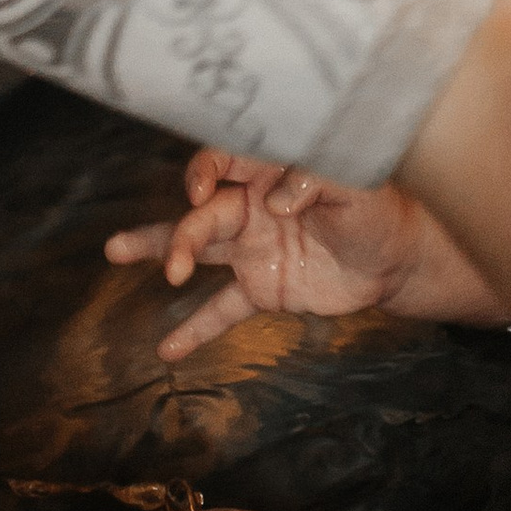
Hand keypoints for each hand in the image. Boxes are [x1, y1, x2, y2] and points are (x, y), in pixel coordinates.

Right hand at [106, 152, 446, 360]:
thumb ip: (315, 181)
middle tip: (175, 264)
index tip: (200, 192)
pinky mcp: (261, 288)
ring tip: (114, 250)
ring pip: (196, 249)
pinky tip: (168, 349)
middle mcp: (252, 208)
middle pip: (203, 213)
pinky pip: (221, 309)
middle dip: (182, 235)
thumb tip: (275, 202)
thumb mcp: (357, 186)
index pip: (225, 161)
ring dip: (159, 251)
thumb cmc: (377, 211)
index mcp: (271, 173)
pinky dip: (195, 329)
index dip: (206, 171)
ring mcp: (252, 249)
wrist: (395, 261)